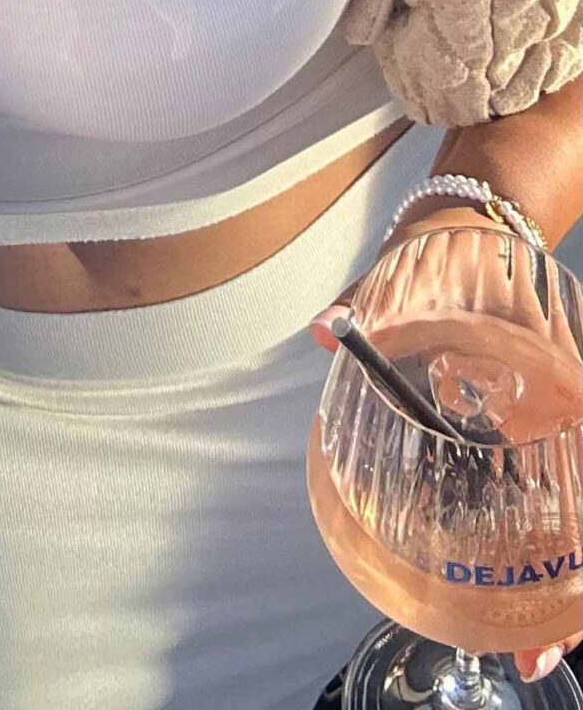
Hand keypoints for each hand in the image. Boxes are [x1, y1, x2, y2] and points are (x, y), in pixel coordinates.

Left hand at [310, 291, 580, 682]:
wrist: (473, 229)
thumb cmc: (448, 255)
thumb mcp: (406, 272)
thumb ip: (365, 303)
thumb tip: (324, 330)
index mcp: (548, 372)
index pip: (576, 459)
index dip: (573, 534)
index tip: (555, 598)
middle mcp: (558, 410)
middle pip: (577, 516)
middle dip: (568, 596)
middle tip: (535, 651)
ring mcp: (549, 432)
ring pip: (570, 524)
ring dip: (556, 593)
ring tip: (526, 647)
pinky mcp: (532, 444)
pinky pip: (540, 510)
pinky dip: (533, 558)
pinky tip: (509, 603)